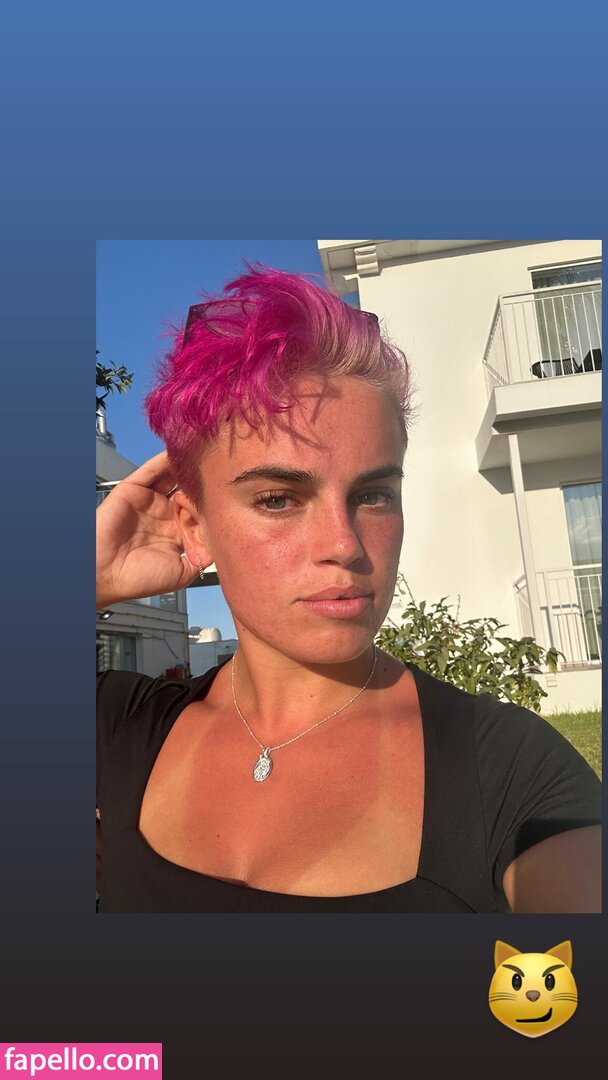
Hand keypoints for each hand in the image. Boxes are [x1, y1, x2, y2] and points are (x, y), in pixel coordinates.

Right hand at [96, 451, 210, 606]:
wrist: (104, 574)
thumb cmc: (137, 578)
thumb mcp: (183, 572)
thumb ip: (203, 557)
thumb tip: (223, 544)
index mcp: (175, 534)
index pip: (200, 513)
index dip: (212, 508)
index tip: (226, 503)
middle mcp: (163, 515)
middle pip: (189, 492)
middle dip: (204, 486)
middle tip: (218, 478)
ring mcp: (148, 502)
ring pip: (173, 478)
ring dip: (187, 469)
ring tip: (204, 458)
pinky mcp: (133, 490)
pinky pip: (152, 470)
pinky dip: (165, 460)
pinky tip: (180, 453)